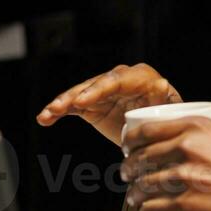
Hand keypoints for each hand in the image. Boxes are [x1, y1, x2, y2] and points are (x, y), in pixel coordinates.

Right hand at [36, 63, 181, 144]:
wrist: (157, 133)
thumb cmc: (165, 120)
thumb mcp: (167, 112)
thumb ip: (162, 100)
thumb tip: (161, 84)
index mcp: (142, 77)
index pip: (119, 80)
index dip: (99, 90)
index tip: (83, 102)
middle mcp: (120, 79)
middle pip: (96, 85)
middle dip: (77, 95)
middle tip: (61, 106)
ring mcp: (103, 91)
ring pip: (80, 93)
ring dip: (63, 103)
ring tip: (49, 112)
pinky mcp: (91, 103)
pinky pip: (72, 106)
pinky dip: (58, 112)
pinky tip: (44, 119)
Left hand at [121, 116, 210, 210]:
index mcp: (198, 127)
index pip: (148, 130)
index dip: (131, 140)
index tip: (128, 147)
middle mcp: (187, 147)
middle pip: (142, 157)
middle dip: (129, 167)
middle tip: (128, 175)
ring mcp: (185, 177)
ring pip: (144, 185)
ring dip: (135, 193)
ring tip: (135, 198)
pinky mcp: (186, 206)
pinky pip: (153, 209)